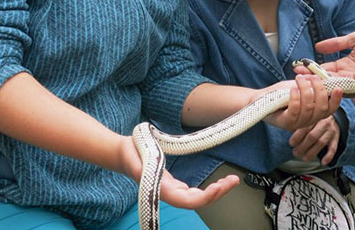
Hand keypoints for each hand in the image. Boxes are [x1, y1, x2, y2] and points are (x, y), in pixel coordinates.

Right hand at [118, 136, 238, 209]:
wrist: (121, 153)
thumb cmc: (129, 152)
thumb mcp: (136, 155)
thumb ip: (144, 165)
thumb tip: (153, 170)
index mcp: (161, 188)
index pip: (186, 201)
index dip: (203, 198)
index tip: (218, 187)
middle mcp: (168, 192)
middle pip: (196, 201)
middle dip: (217, 193)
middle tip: (233, 180)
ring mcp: (172, 189)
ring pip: (197, 198)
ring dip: (216, 192)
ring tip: (231, 180)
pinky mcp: (174, 184)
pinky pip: (194, 192)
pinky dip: (209, 188)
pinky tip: (220, 183)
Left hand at [261, 75, 343, 131]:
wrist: (261, 98)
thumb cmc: (282, 93)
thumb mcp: (300, 85)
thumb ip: (312, 83)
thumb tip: (324, 78)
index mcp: (314, 112)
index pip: (330, 109)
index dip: (336, 100)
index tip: (338, 88)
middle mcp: (308, 120)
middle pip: (322, 108)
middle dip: (319, 89)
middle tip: (310, 77)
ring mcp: (297, 123)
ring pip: (309, 108)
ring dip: (305, 90)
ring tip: (298, 79)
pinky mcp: (285, 123)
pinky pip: (295, 111)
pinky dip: (295, 97)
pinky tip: (292, 89)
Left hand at [289, 116, 340, 164]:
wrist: (333, 117)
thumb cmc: (316, 120)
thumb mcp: (308, 118)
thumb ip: (299, 123)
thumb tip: (286, 129)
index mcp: (315, 116)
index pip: (305, 127)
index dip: (297, 136)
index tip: (291, 143)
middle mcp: (324, 123)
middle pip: (313, 136)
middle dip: (303, 146)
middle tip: (295, 152)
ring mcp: (331, 131)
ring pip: (321, 143)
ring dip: (312, 152)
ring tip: (304, 158)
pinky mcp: (336, 138)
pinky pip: (333, 148)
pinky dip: (328, 156)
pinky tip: (323, 162)